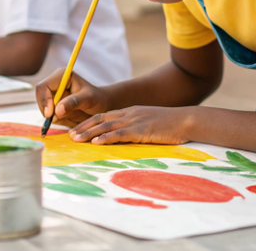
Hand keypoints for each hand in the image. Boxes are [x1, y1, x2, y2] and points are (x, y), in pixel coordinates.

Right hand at [36, 69, 112, 126]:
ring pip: (43, 107)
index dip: (44, 100)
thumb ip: (74, 102)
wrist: (102, 106)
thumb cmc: (98, 99)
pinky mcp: (54, 104)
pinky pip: (48, 115)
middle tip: (56, 119)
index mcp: (61, 76)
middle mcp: (55, 84)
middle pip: (40, 97)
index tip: (50, 114)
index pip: (43, 87)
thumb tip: (57, 111)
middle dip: (46, 110)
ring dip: (51, 116)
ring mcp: (53, 95)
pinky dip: (54, 120)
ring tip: (67, 117)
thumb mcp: (88, 99)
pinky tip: (67, 119)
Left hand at [68, 106, 192, 144]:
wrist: (186, 120)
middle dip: (83, 127)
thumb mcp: (149, 124)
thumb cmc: (170, 125)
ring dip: (89, 133)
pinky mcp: (141, 130)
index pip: (104, 115)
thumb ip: (136, 128)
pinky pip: (120, 133)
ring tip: (76, 139)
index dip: (88, 122)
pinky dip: (106, 137)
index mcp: (130, 112)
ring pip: (106, 125)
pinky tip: (96, 142)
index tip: (76, 130)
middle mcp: (129, 114)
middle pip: (100, 119)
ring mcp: (134, 121)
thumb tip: (125, 139)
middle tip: (69, 135)